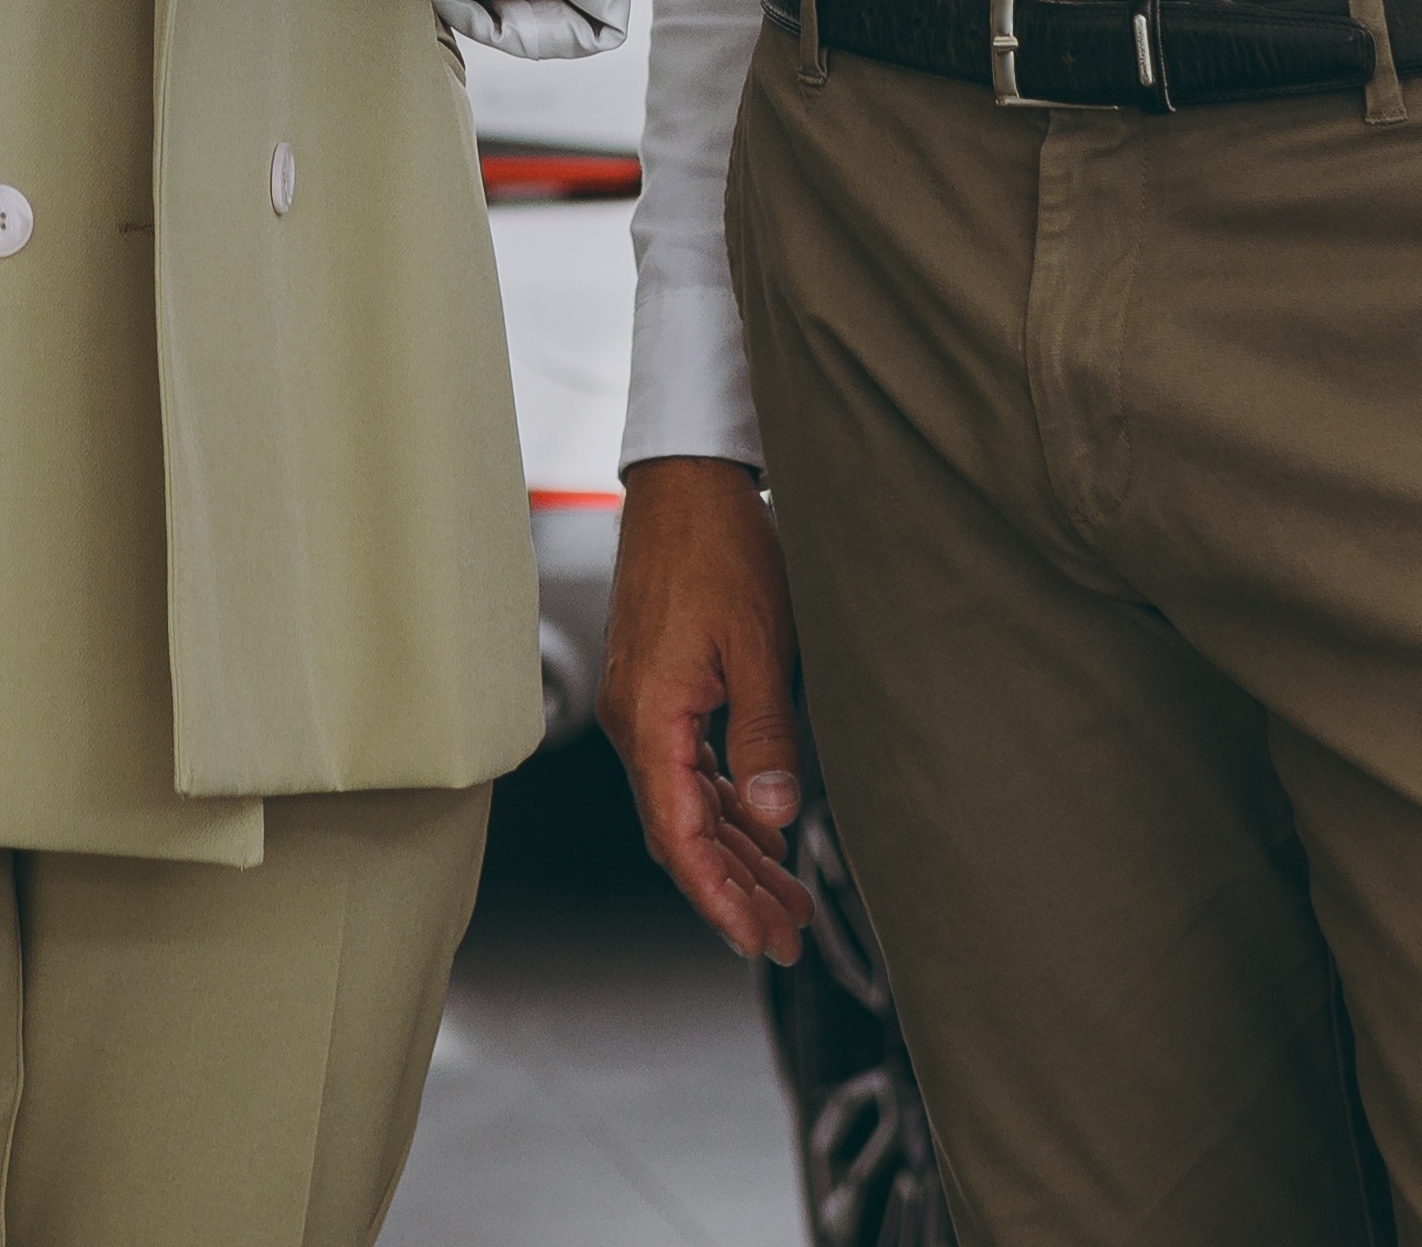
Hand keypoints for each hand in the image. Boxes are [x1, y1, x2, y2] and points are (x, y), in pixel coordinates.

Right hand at [602, 456, 814, 960]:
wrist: (687, 483)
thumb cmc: (720, 550)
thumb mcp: (760, 646)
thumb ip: (765, 736)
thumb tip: (773, 817)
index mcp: (649, 718)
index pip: (678, 834)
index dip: (717, 895)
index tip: (754, 938)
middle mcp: (635, 721)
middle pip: (679, 832)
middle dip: (731, 890)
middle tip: (785, 936)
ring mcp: (644, 706)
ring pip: (686, 805)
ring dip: (734, 853)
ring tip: (786, 899)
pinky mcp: (661, 689)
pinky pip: (688, 769)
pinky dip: (726, 807)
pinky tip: (762, 829)